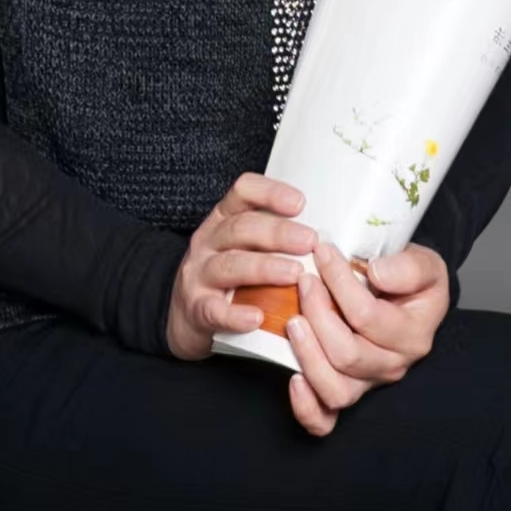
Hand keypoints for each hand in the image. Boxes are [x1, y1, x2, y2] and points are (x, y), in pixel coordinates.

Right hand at [166, 172, 316, 360]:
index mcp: (223, 219)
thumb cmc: (227, 276)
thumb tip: (326, 237)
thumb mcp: (242, 245)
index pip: (242, 192)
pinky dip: (236, 315)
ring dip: (264, 268)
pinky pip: (215, 310)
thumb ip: (272, 236)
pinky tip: (258, 317)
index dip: (270, 193)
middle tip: (309, 240)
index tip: (300, 202)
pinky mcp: (197, 309)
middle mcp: (209, 241)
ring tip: (294, 273)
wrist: (184, 315)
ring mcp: (199, 274)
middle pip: (240, 228)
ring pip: (229, 265)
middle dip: (277, 232)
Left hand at [286, 240, 450, 436]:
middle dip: (317, 313)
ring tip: (292, 321)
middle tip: (303, 280)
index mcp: (412, 335)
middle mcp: (391, 365)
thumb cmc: (412, 280)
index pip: (367, 316)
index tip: (321, 251)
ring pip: (335, 389)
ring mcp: (368, 383)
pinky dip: (307, 408)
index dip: (338, 282)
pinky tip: (293, 380)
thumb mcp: (424, 264)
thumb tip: (376, 273)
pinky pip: (326, 420)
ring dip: (308, 355)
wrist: (410, 296)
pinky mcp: (348, 392)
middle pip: (347, 354)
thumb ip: (408, 267)